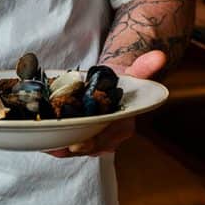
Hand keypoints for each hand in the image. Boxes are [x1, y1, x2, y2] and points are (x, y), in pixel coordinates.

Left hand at [45, 49, 166, 158]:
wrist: (117, 82)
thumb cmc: (123, 79)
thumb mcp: (133, 71)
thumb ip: (144, 66)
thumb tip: (160, 55)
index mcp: (124, 123)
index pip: (108, 137)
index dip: (94, 142)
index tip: (78, 145)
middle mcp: (111, 135)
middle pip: (91, 146)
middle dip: (73, 148)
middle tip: (55, 147)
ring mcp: (98, 137)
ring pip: (80, 147)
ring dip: (63, 149)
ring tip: (46, 147)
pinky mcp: (86, 135)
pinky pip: (72, 143)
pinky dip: (59, 144)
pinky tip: (44, 143)